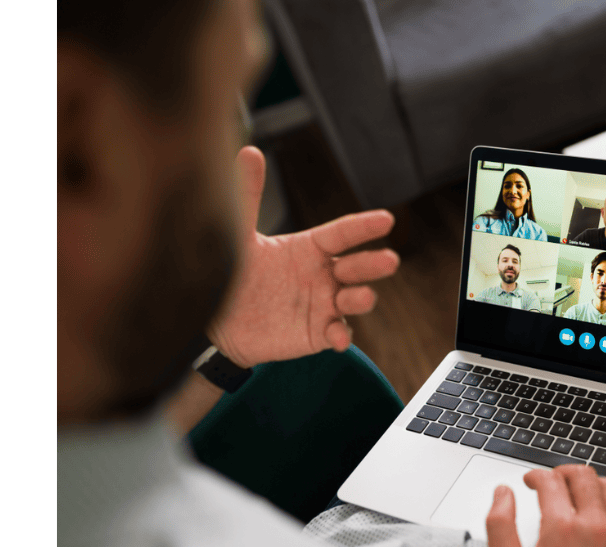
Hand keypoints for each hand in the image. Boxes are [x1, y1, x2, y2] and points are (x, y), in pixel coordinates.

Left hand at [207, 146, 398, 366]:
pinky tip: (336, 337)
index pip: (342, 233)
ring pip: (354, 299)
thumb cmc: (231, 273)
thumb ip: (248, 196)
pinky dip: (341, 336)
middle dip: (373, 263)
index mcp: (310, 247)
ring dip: (362, 298)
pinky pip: (338, 333)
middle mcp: (323, 274)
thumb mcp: (239, 235)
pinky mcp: (318, 332)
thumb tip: (248, 150)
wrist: (216, 320)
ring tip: (360, 296)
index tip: (386, 218)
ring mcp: (324, 304)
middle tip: (389, 260)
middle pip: (357, 266)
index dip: (364, 227)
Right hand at [486, 465, 605, 546]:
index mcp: (560, 528)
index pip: (550, 481)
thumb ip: (499, 526)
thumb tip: (502, 494)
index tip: (531, 482)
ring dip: (593, 482)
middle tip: (553, 481)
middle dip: (563, 472)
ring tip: (581, 490)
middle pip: (582, 476)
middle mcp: (594, 527)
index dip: (536, 475)